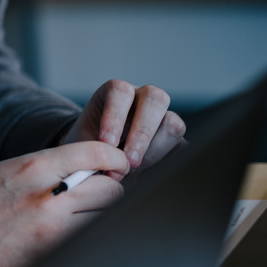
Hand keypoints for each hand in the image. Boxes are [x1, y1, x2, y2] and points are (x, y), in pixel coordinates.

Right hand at [0, 141, 127, 266]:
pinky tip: (72, 238)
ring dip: (100, 217)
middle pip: (111, 190)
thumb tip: (92, 169)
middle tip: (100, 195)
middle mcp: (47, 197)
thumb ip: (50, 168)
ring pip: (105, 220)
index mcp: (34, 167)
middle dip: (111, 191)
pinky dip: (85, 240)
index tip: (117, 164)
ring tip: (84, 216)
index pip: (95, 152)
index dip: (114, 158)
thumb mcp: (9, 170)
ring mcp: (50, 231)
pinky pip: (86, 245)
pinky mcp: (49, 258)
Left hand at [62, 80, 185, 176]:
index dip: (115, 116)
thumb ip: (95, 152)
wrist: (98, 159)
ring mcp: (163, 117)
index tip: (106, 142)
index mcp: (116, 92)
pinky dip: (167, 162)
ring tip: (135, 170)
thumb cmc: (89, 146)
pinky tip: (148, 174)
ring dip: (155, 150)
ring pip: (172, 124)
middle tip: (129, 160)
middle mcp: (143, 98)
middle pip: (155, 99)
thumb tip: (112, 169)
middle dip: (142, 133)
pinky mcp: (175, 139)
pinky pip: (182, 148)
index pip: (121, 91)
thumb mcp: (84, 145)